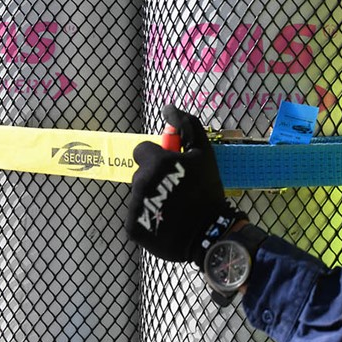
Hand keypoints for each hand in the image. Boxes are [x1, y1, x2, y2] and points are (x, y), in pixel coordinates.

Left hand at [126, 104, 243, 266]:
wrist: (210, 233)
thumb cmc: (207, 190)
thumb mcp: (204, 153)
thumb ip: (186, 125)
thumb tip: (167, 108)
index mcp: (155, 163)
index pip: (142, 151)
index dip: (157, 158)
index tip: (172, 169)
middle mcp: (140, 182)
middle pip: (141, 174)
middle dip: (155, 179)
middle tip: (176, 191)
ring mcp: (134, 206)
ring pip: (139, 195)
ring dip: (152, 199)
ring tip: (173, 209)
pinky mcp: (132, 227)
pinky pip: (137, 216)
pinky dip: (148, 219)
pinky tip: (166, 222)